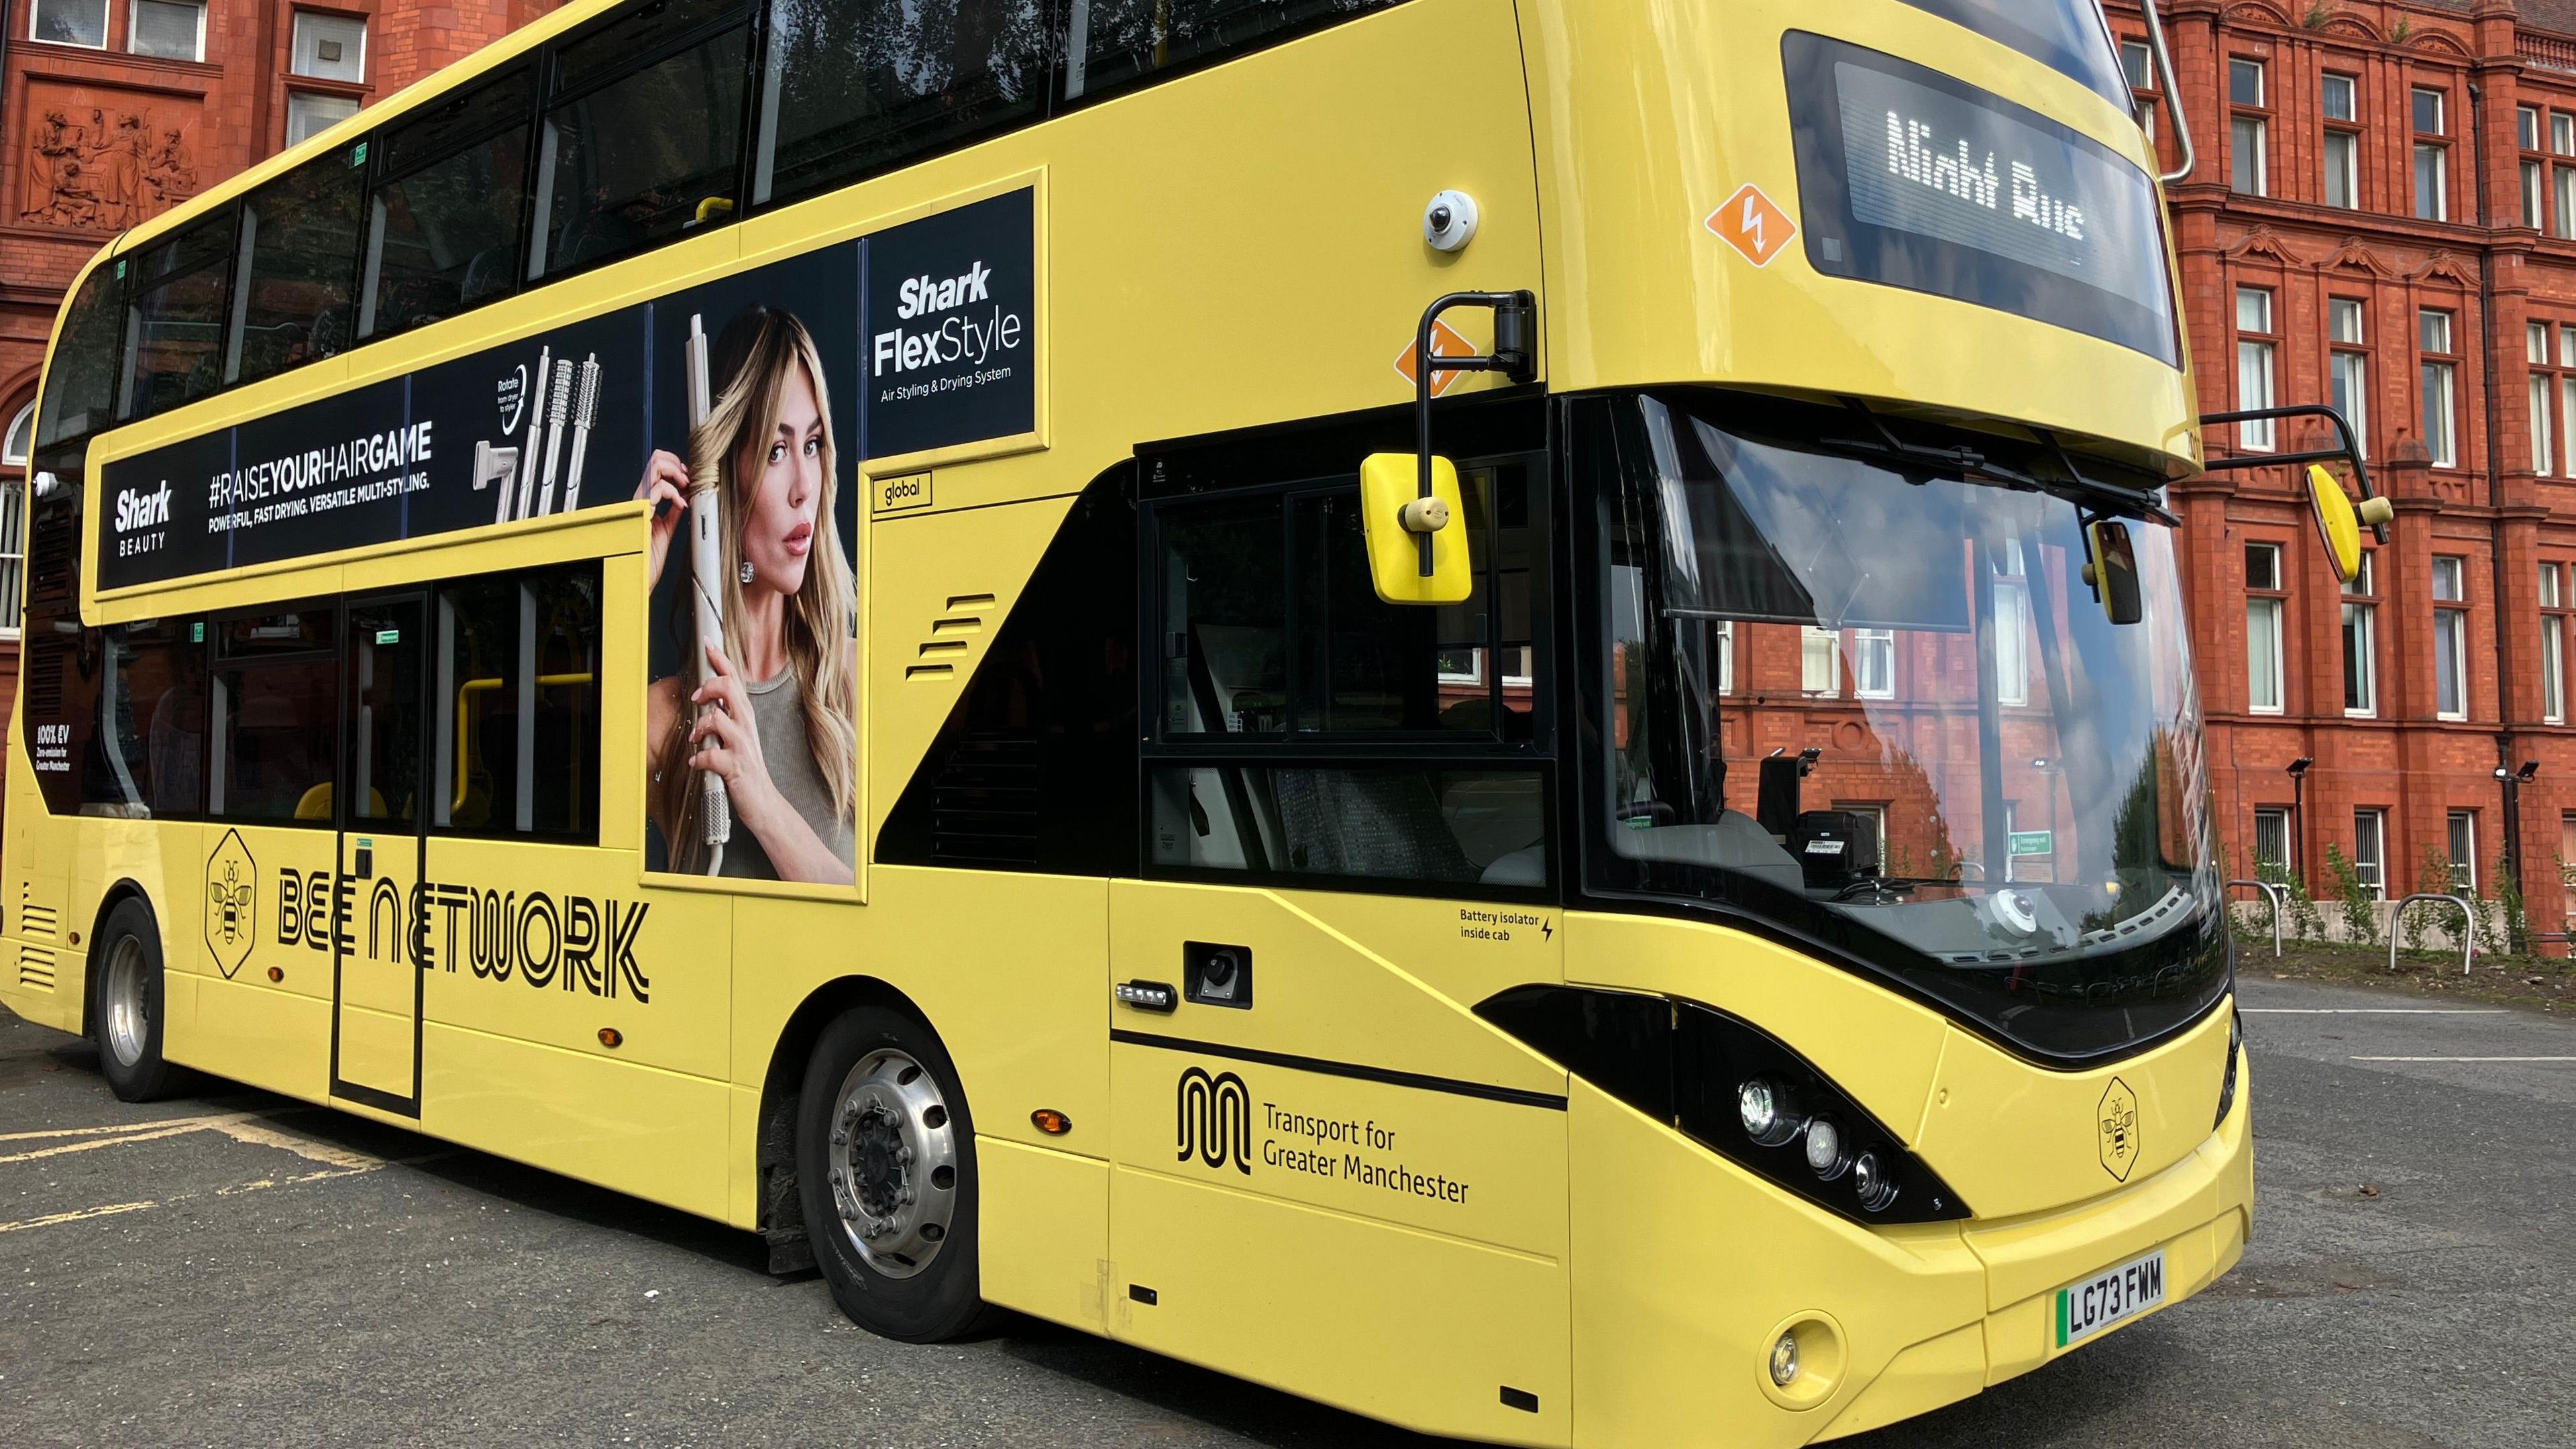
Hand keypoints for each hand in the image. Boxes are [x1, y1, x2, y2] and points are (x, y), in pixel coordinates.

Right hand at [635, 450, 690, 592]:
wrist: (640, 579)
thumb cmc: (647, 562)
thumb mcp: (665, 532)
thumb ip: (672, 515)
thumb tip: (682, 501)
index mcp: (645, 504)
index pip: (656, 470)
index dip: (675, 467)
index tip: (689, 478)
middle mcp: (640, 501)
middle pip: (654, 462)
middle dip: (676, 464)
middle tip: (688, 478)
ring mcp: (639, 505)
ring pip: (654, 468)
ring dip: (676, 472)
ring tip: (685, 486)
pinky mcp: (640, 512)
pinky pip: (655, 489)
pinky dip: (672, 492)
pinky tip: (680, 503)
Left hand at [688, 641, 779, 828]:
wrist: (763, 800)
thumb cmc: (746, 767)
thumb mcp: (738, 735)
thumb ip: (725, 716)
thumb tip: (705, 700)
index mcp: (745, 715)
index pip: (734, 679)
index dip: (720, 660)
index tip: (708, 644)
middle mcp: (745, 725)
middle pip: (728, 689)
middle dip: (707, 688)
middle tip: (695, 699)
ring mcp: (741, 745)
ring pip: (717, 718)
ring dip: (700, 727)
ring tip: (695, 738)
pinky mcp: (735, 766)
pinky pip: (711, 755)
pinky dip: (699, 758)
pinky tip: (696, 763)